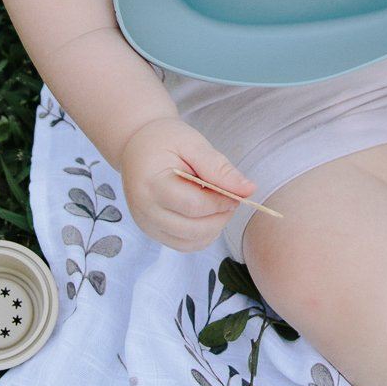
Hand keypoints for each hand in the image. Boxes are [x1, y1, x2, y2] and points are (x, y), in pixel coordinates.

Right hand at [120, 117, 255, 251]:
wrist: (137, 146)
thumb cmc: (165, 141)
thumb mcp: (193, 144)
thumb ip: (219, 168)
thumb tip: (249, 190)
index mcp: (151, 184)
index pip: (193, 205)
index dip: (221, 202)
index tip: (236, 192)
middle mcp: (144, 211)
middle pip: (194, 229)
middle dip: (221, 216)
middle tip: (229, 196)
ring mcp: (147, 225)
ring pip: (192, 242)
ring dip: (214, 227)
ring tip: (217, 202)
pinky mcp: (153, 232)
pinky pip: (185, 245)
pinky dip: (203, 234)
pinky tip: (206, 213)